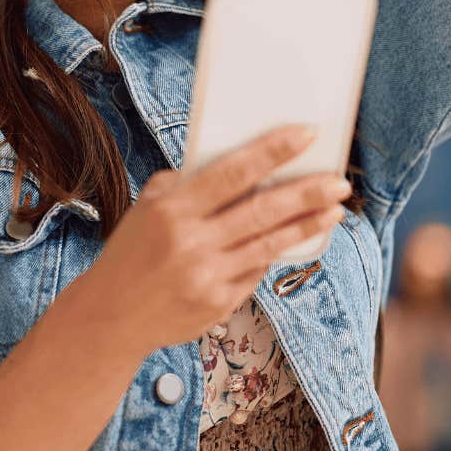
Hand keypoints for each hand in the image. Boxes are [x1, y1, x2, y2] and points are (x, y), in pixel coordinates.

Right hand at [86, 125, 349, 355]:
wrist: (111, 316)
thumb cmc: (131, 253)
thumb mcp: (147, 208)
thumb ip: (186, 185)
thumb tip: (237, 166)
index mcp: (172, 209)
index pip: (233, 172)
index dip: (273, 151)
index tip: (306, 134)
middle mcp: (192, 242)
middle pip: (262, 210)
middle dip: (307, 192)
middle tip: (339, 181)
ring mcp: (208, 275)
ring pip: (270, 243)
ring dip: (307, 224)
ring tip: (334, 209)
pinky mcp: (219, 303)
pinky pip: (257, 270)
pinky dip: (276, 251)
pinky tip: (295, 238)